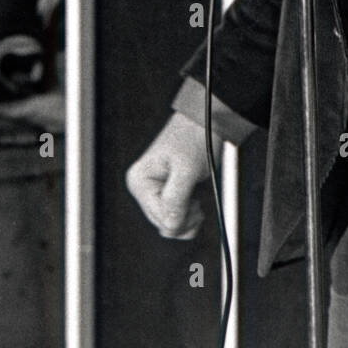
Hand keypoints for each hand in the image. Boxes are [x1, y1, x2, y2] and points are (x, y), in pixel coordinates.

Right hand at [125, 112, 209, 239]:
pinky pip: (177, 217)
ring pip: (171, 223)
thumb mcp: (187, 170)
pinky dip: (190, 214)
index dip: (182, 215)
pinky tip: (195, 198)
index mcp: (141, 182)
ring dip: (189, 216)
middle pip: (164, 223)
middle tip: (197, 198)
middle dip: (186, 216)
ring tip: (196, 197)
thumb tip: (170, 226)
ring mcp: (155, 192)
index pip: (160, 218)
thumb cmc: (195, 137)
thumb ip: (176, 199)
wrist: (207, 122)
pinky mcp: (168, 194)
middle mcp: (144, 189)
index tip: (196, 202)